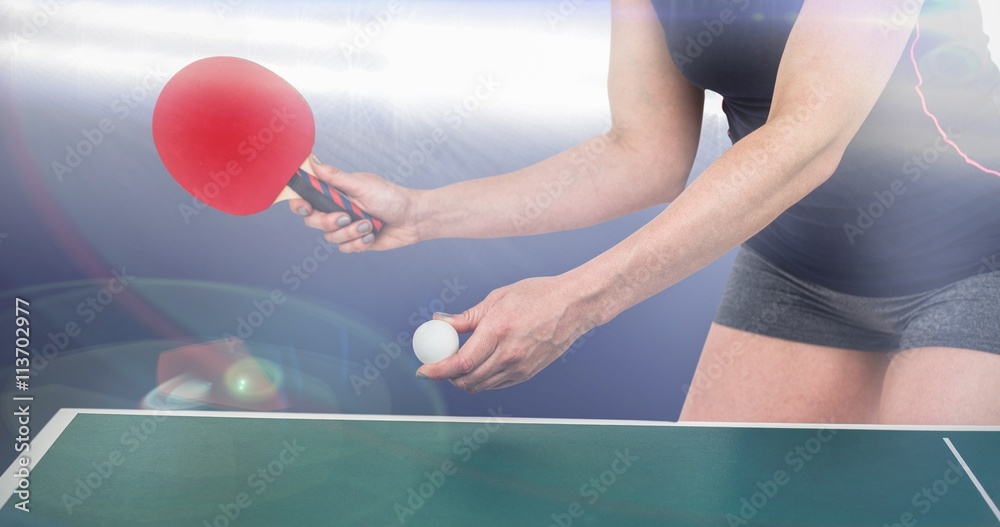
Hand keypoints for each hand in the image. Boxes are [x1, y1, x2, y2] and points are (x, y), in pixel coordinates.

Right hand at [288, 156, 425, 252]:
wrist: (413, 219)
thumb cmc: (391, 197)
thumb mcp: (361, 184)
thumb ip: (335, 177)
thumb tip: (312, 160)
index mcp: (336, 192)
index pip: (307, 197)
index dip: (299, 203)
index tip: (305, 206)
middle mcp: (337, 209)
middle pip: (313, 221)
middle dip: (328, 221)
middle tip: (346, 216)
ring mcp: (346, 226)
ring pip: (330, 237)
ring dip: (350, 232)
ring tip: (369, 225)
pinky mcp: (355, 242)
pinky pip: (345, 248)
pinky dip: (358, 243)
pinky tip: (372, 235)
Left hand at [417, 275, 596, 392]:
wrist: (573, 306)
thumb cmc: (535, 296)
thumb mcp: (497, 299)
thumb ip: (466, 317)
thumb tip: (439, 322)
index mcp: (498, 331)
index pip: (460, 362)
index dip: (437, 370)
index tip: (422, 370)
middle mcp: (509, 354)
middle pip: (467, 379)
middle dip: (446, 377)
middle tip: (436, 367)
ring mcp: (520, 367)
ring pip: (480, 385)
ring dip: (462, 379)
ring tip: (456, 363)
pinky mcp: (527, 373)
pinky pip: (496, 384)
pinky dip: (481, 379)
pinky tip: (478, 365)